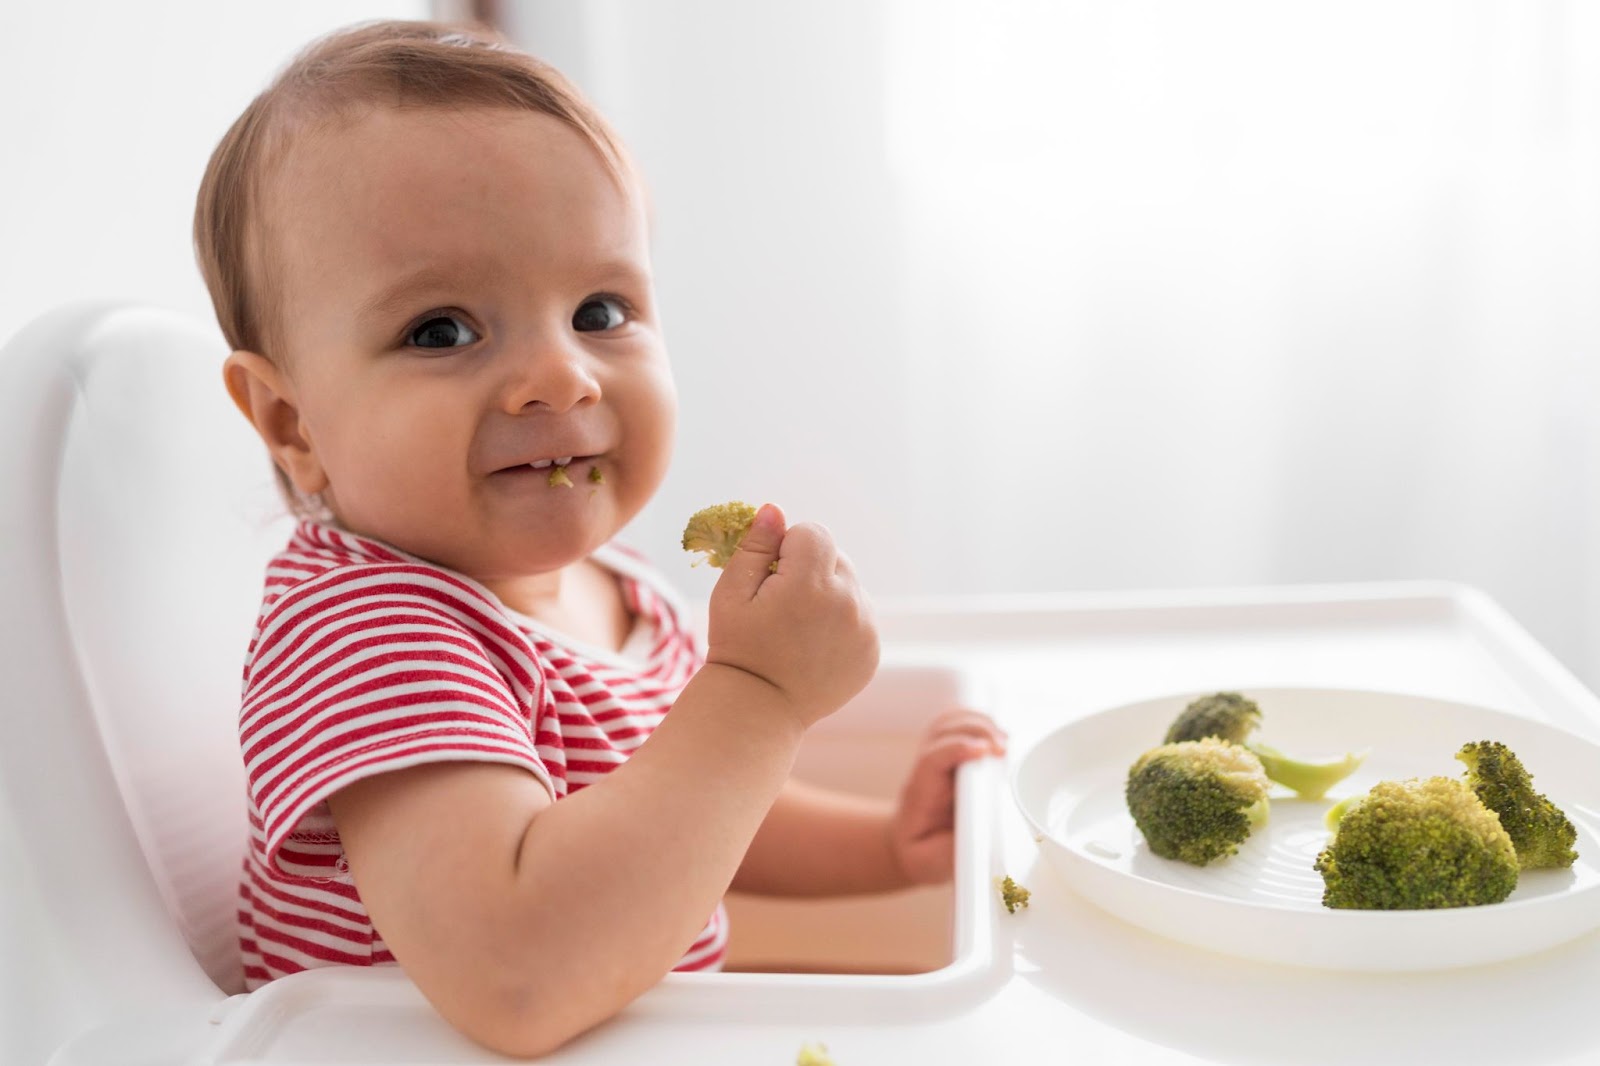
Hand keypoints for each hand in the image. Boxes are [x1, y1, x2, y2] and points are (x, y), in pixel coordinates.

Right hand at [704, 503, 878, 728]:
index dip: (788, 549)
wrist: (760, 708)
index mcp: (810, 583)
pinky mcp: (872, 649)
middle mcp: (847, 602)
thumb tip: (775, 510)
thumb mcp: (731, 593)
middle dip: (810, 570)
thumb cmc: (738, 646)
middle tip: (782, 604)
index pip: (813, 533)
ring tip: (799, 628)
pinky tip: (814, 645)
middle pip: (835, 557)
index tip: (771, 577)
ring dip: (828, 594)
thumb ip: (755, 546)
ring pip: (850, 586)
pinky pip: (859, 615)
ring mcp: (864, 627)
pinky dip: (841, 622)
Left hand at [888, 709, 1007, 884]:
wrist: (910, 845)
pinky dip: (978, 722)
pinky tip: (996, 734)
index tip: (984, 752)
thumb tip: (977, 838)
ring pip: (950, 723)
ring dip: (978, 724)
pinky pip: (958, 724)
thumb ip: (952, 852)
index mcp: (920, 794)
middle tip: (1002, 749)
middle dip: (975, 733)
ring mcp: (936, 758)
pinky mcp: (949, 755)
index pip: (932, 760)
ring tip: (1002, 742)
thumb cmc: (924, 855)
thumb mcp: (932, 864)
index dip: (956, 750)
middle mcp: (926, 770)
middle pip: (944, 732)